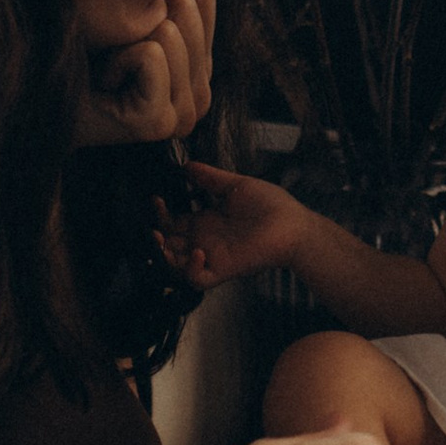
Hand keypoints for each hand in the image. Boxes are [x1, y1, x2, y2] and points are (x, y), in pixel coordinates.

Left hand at [78, 0, 214, 146]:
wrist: (39, 92)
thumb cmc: (81, 50)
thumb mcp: (136, 14)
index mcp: (201, 68)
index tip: (129, 30)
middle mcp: (201, 96)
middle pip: (187, 7)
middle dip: (140, 20)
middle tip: (114, 54)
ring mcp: (182, 116)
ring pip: (168, 31)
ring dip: (124, 43)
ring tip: (107, 71)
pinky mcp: (158, 122)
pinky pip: (151, 55)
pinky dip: (117, 59)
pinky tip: (104, 84)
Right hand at [156, 156, 310, 289]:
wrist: (294, 225)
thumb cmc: (271, 206)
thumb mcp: (235, 186)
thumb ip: (210, 178)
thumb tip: (187, 165)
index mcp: (206, 222)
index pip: (173, 223)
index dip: (160, 214)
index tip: (156, 199)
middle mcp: (205, 240)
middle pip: (169, 245)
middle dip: (155, 237)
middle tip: (152, 225)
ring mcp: (212, 257)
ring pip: (176, 265)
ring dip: (164, 255)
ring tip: (160, 239)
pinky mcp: (223, 269)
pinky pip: (198, 279)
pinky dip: (191, 269)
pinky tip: (197, 252)